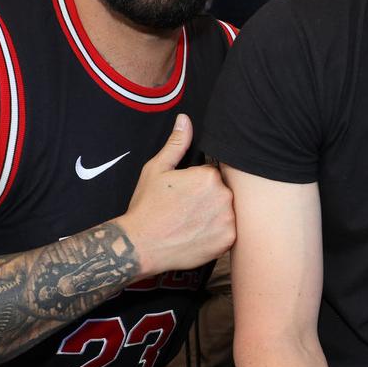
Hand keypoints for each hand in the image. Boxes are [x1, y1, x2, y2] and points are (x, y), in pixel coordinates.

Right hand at [118, 114, 235, 275]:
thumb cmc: (146, 207)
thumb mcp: (156, 170)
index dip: (196, 185)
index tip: (183, 196)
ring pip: (226, 212)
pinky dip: (216, 235)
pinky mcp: (227, 240)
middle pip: (222, 193)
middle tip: (185, 211)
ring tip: (190, 224)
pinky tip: (197, 236)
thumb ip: (176, 144)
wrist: (139, 246)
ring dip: (214, 217)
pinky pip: (228, 233)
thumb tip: (185, 120)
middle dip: (207, 200)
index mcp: (209, 176)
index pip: (212, 175)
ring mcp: (227, 219)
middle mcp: (224, 195)